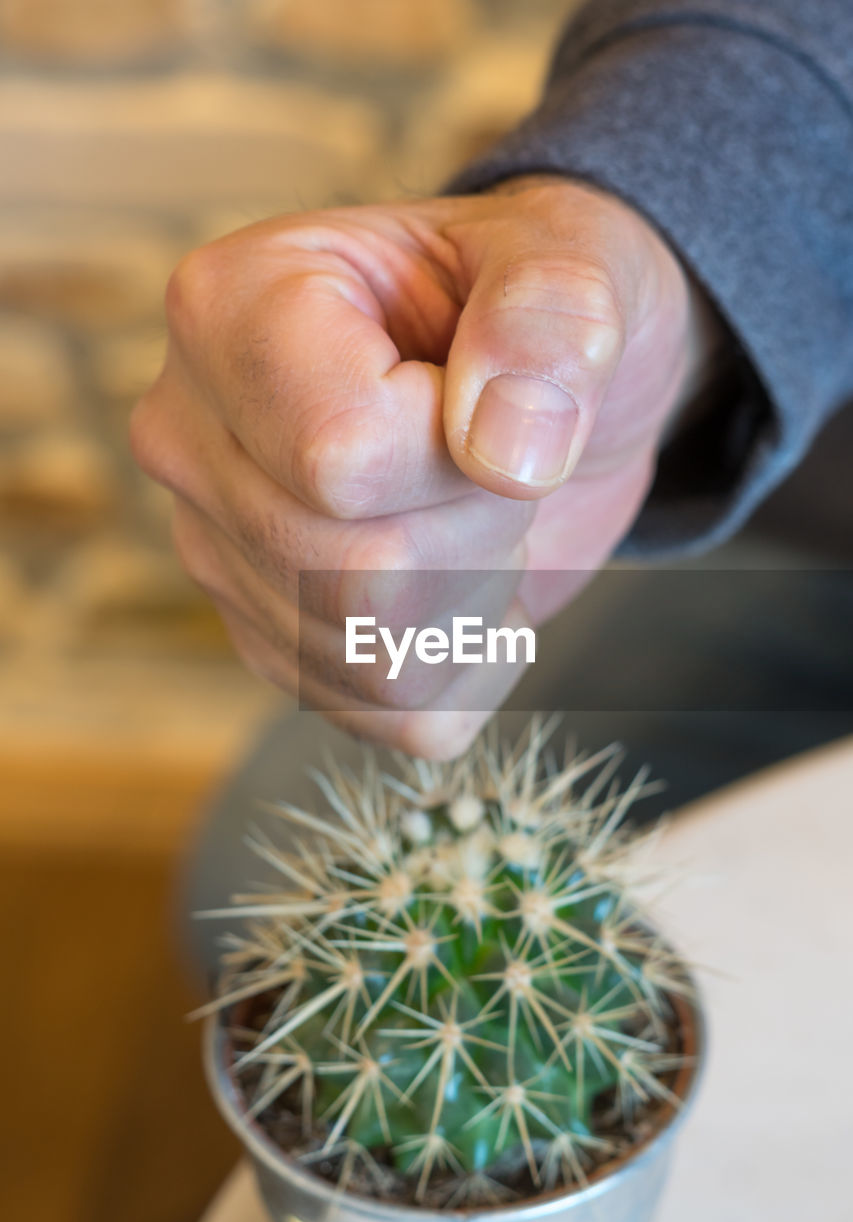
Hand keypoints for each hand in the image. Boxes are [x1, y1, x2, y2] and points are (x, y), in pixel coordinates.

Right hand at [131, 179, 716, 757]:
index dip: (463, 458)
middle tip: (501, 461)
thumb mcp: (574, 264)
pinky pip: (386, 716)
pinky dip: (464, 665)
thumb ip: (549, 321)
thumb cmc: (532, 310)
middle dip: (480, 533)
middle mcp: (191, 439)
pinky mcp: (269, 641)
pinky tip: (467, 581)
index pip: (342, 456)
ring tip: (477, 511)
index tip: (498, 399)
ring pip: (372, 661)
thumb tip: (507, 452)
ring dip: (476, 599)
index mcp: (231, 313)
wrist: (527, 389)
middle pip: (357, 575)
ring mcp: (219, 551)